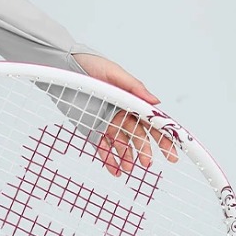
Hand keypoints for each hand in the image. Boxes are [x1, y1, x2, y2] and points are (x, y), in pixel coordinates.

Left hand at [72, 52, 179, 177]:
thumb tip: (156, 102)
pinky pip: (102, 147)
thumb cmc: (91, 64)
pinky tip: (115, 170)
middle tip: (148, 163)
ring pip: (121, 144)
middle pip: (137, 136)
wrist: (64, 65)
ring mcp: (106, 122)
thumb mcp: (114, 73)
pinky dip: (109, 160)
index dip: (162, 137)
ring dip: (127, 157)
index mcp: (130, 101)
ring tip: (129, 168)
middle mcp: (120, 113)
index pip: (150, 122)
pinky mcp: (91, 128)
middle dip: (144, 150)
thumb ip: (134, 87)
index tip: (171, 152)